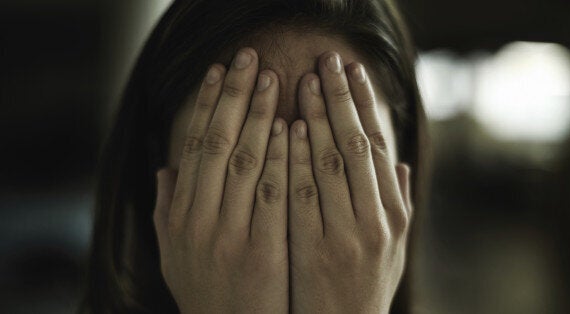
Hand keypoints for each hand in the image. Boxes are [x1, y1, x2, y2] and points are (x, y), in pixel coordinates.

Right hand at [153, 48, 288, 312]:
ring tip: (272, 81)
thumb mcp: (174, 256)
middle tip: (249, 60)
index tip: (217, 72)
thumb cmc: (207, 293)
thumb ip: (167, 212)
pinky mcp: (263, 251)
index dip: (204, 105)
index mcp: (181, 216)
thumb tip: (165, 170)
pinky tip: (290, 130)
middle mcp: (199, 221)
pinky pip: (273, 196)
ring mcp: (230, 236)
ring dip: (258, 117)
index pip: (193, 147)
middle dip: (233, 97)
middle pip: (217, 144)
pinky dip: (280, 159)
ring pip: (244, 163)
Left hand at [288, 52, 412, 313]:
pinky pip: (303, 195)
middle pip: (358, 145)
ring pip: (332, 163)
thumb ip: (399, 204)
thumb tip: (400, 164)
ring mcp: (347, 234)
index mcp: (396, 214)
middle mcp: (377, 220)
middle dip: (341, 99)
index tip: (354, 72)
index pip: (381, 147)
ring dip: (317, 118)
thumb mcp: (394, 249)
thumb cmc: (366, 288)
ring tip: (304, 82)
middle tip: (327, 62)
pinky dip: (296, 159)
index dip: (367, 105)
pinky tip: (288, 130)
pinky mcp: (315, 248)